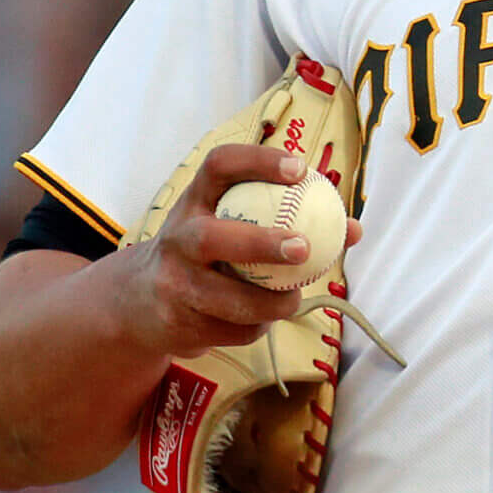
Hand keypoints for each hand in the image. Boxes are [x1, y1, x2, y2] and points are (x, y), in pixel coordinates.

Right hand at [113, 143, 365, 357]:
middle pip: (211, 238)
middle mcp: (177, 238)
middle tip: (303, 248)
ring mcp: (172, 283)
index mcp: (194, 201)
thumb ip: (285, 220)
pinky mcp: (176, 324)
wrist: (138, 301)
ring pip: (224, 297)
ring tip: (296, 298)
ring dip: (268, 303)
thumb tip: (354, 228)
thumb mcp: (229, 225)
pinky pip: (229, 331)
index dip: (258, 162)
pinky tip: (262, 321)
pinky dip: (254, 328)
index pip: (220, 166)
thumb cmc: (204, 253)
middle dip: (259, 243)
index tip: (299, 169)